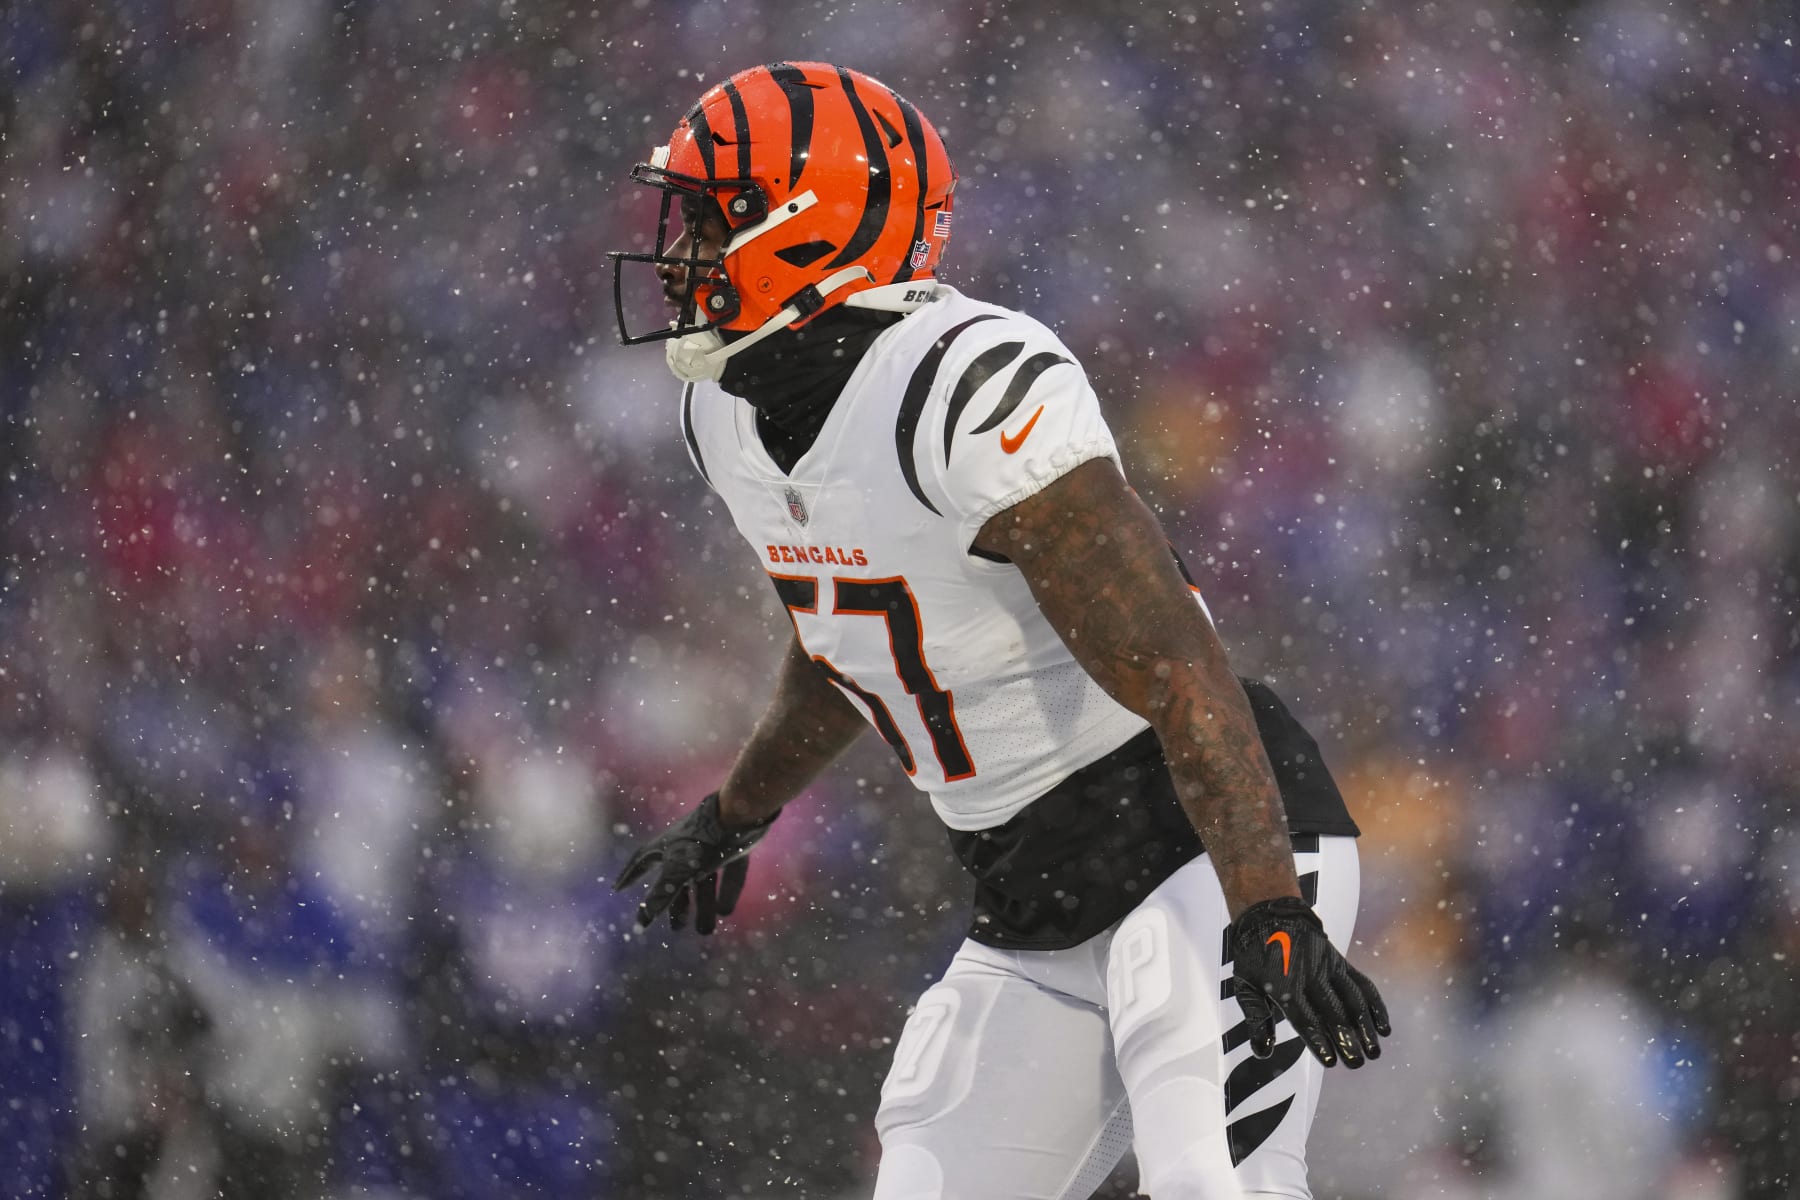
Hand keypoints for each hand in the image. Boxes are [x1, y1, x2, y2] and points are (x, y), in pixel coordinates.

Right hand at [613, 792, 778, 933]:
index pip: (640, 862)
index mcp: (665, 846)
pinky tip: (725, 912)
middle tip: (677, 928)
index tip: (618, 889)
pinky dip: (726, 893)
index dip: (630, 876)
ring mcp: (710, 846)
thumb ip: (660, 897)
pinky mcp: (734, 848)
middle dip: (676, 904)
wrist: (741, 814)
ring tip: (705, 931)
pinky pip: (727, 874)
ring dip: (703, 906)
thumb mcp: (677, 871)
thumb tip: (640, 923)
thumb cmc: (702, 841)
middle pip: (676, 880)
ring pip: (704, 881)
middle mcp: (685, 845)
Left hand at [1229, 896, 1390, 1067]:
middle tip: (1356, 1063)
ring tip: (1374, 1050)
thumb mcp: (1245, 985)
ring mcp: (1328, 967)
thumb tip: (1263, 1052)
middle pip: (1333, 1012)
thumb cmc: (1255, 954)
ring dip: (1365, 1026)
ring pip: (1352, 999)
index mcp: (1284, 986)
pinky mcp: (1340, 961)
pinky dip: (1375, 1005)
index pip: (1305, 1018)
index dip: (1319, 1041)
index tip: (1331, 1061)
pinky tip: (1384, 1026)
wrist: (1268, 914)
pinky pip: (1362, 984)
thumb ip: (1256, 1019)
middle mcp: (1310, 976)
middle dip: (1346, 1040)